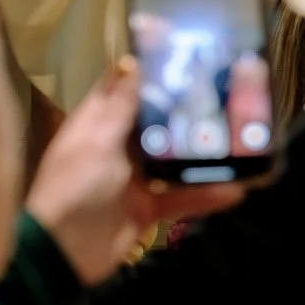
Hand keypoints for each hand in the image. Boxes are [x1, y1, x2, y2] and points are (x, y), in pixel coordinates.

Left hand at [23, 60, 245, 283]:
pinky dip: (205, 195)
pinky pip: (182, 197)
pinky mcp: (148, 207)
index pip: (122, 86)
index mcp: (97, 124)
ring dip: (202, 151)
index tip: (183, 50)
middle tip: (228, 90)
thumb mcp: (97, 142)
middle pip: (155, 120)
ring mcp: (134, 177)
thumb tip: (132, 62)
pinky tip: (235, 190)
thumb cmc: (75, 188)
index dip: (148, 67)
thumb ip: (120, 107)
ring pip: (174, 157)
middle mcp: (117, 145)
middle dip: (187, 107)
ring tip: (240, 136)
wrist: (65, 253)